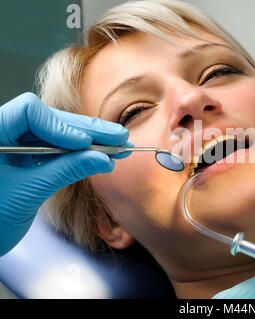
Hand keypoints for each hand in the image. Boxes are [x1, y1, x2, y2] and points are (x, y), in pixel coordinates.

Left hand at [0, 93, 130, 255]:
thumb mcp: (29, 193)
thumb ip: (66, 171)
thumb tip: (103, 159)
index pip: (29, 112)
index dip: (60, 125)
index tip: (84, 143)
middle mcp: (4, 132)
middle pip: (50, 120)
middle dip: (86, 131)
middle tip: (119, 137)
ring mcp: (15, 144)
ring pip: (58, 133)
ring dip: (90, 141)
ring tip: (118, 146)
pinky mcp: (26, 158)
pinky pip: (56, 150)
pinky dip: (79, 154)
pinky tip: (102, 156)